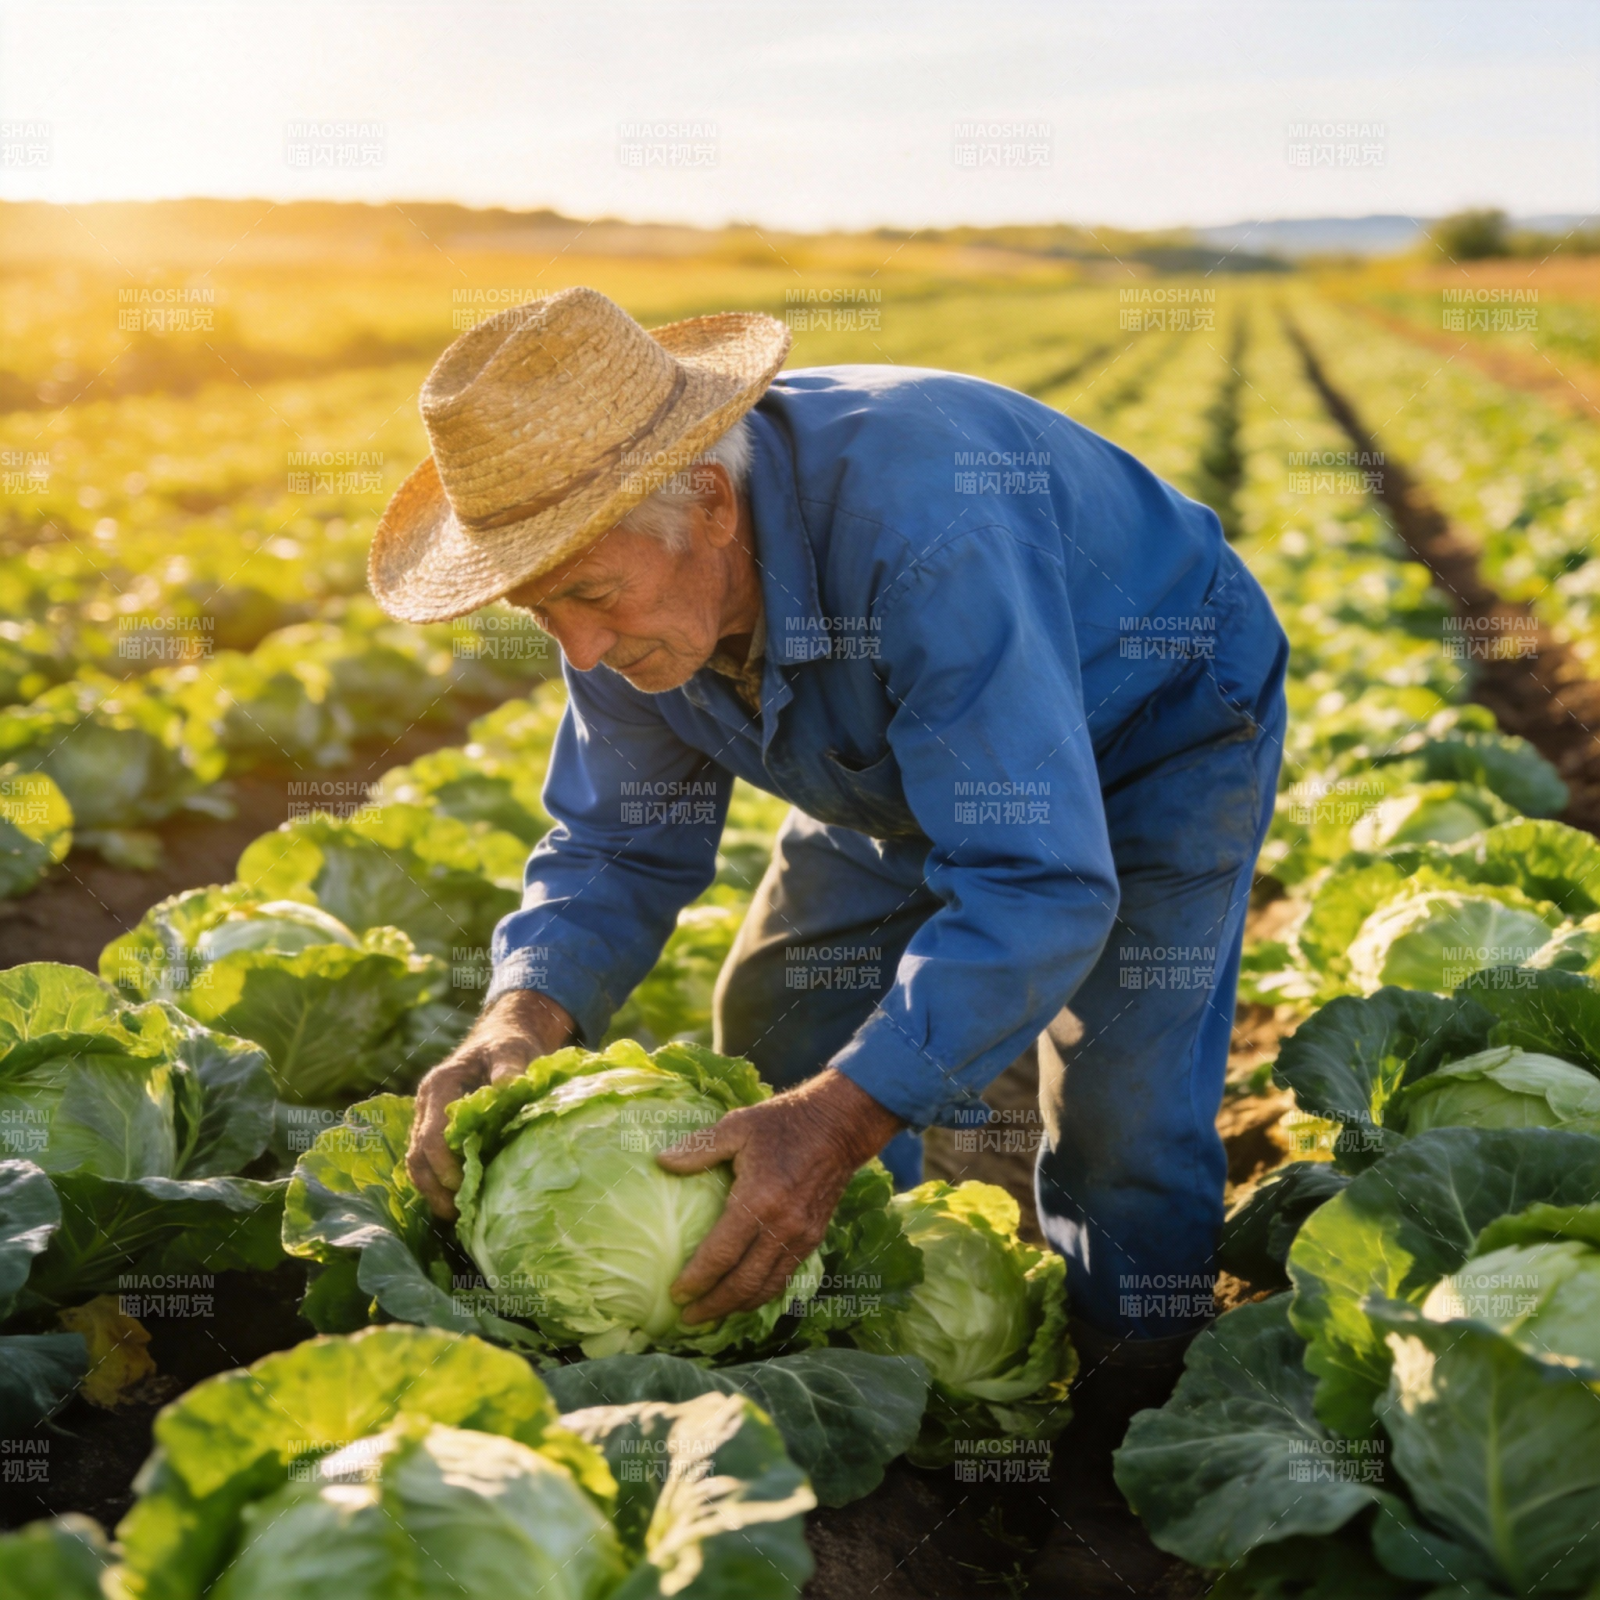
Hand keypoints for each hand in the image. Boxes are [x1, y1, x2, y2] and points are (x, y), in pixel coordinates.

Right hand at [406, 990, 573, 1219]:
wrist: (501, 1038)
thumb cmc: (508, 1045)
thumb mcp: (512, 1050)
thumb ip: (510, 1067)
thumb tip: (509, 1087)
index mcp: (439, 1086)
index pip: (431, 1135)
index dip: (444, 1165)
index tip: (463, 1186)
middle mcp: (425, 1106)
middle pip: (416, 1155)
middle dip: (434, 1188)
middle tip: (459, 1214)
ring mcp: (427, 1119)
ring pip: (417, 1163)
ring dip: (432, 1192)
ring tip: (456, 1217)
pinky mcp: (436, 1131)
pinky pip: (428, 1163)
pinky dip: (438, 1185)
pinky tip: (458, 1204)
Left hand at [657, 1070, 905, 1324]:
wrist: (840, 1124)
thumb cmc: (784, 1122)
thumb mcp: (737, 1125)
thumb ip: (699, 1148)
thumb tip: (661, 1161)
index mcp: (758, 1200)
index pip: (720, 1256)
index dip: (696, 1280)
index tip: (676, 1294)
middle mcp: (781, 1226)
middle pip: (743, 1283)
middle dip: (713, 1306)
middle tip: (688, 1318)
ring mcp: (801, 1236)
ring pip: (766, 1287)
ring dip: (738, 1307)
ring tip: (713, 1315)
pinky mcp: (814, 1237)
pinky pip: (784, 1276)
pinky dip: (762, 1292)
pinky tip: (745, 1295)